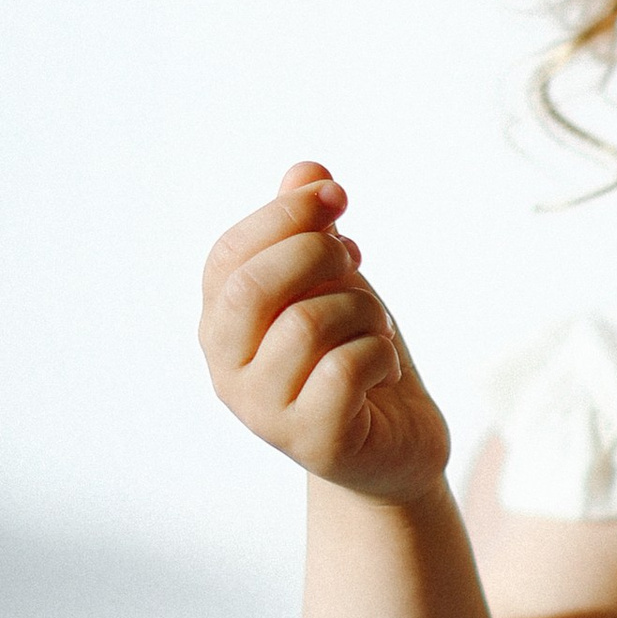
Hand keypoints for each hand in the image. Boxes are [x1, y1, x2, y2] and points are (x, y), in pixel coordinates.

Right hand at [201, 164, 448, 500]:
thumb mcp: (335, 284)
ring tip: (374, 329)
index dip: (283, 213)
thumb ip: (313, 229)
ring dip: (362, 311)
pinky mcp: (313, 441)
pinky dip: (380, 353)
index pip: (230, 254)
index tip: (336, 194)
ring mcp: (264, 412)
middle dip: (316, 254)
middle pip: (254, 284)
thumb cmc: (355, 359)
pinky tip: (384, 368)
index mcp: (221, 324)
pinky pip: (347, 368)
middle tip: (355, 263)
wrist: (393, 449)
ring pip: (310, 322)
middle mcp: (227, 370)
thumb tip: (307, 168)